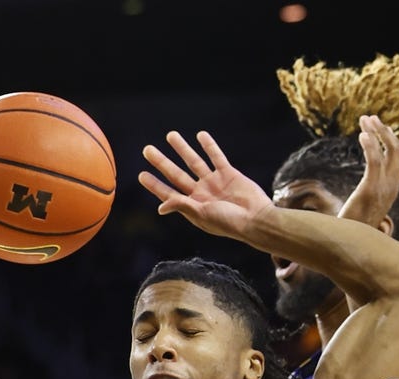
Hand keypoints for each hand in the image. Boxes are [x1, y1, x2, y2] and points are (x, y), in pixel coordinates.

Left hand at [138, 130, 273, 241]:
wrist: (257, 219)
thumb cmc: (229, 223)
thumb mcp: (203, 215)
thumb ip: (182, 206)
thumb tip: (160, 207)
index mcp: (193, 207)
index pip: (169, 193)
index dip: (155, 185)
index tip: (142, 175)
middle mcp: (201, 194)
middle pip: (177, 174)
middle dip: (162, 162)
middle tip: (147, 149)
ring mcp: (215, 183)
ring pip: (194, 162)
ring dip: (182, 149)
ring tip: (170, 135)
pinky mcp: (229, 174)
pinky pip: (216, 157)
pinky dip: (209, 146)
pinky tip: (201, 135)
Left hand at [339, 115, 398, 228]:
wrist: (349, 249)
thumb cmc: (354, 230)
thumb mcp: (365, 211)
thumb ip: (368, 198)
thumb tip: (365, 193)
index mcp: (391, 192)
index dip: (392, 142)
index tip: (379, 128)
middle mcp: (391, 189)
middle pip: (397, 153)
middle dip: (386, 132)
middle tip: (370, 118)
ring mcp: (382, 190)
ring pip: (388, 154)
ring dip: (377, 133)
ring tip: (365, 120)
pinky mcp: (369, 192)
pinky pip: (375, 163)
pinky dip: (371, 147)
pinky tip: (362, 135)